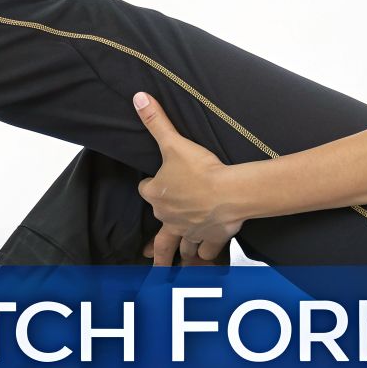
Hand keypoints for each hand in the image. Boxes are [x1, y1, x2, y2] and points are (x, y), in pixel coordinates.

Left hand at [130, 91, 244, 265]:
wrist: (228, 193)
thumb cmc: (200, 169)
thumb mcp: (173, 142)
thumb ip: (155, 121)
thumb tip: (138, 99)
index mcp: (157, 195)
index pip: (146, 191)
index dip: (151, 186)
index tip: (156, 184)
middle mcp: (169, 217)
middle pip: (158, 229)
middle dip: (157, 235)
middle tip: (152, 245)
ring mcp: (189, 231)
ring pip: (179, 247)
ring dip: (176, 253)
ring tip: (170, 268)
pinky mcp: (210, 238)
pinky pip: (205, 252)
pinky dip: (205, 255)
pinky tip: (205, 257)